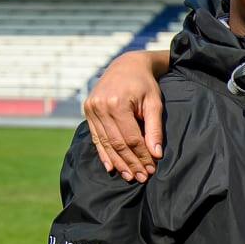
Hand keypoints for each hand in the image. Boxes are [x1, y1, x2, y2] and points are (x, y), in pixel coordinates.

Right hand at [83, 52, 164, 181]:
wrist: (126, 65)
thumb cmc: (144, 85)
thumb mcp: (154, 103)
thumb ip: (155, 129)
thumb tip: (156, 154)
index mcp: (117, 103)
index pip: (131, 138)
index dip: (141, 156)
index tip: (151, 169)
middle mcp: (100, 106)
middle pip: (117, 143)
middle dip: (131, 163)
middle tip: (142, 178)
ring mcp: (91, 109)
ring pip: (106, 143)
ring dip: (118, 162)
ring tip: (130, 176)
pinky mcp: (88, 112)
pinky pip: (96, 137)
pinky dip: (104, 154)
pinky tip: (111, 168)